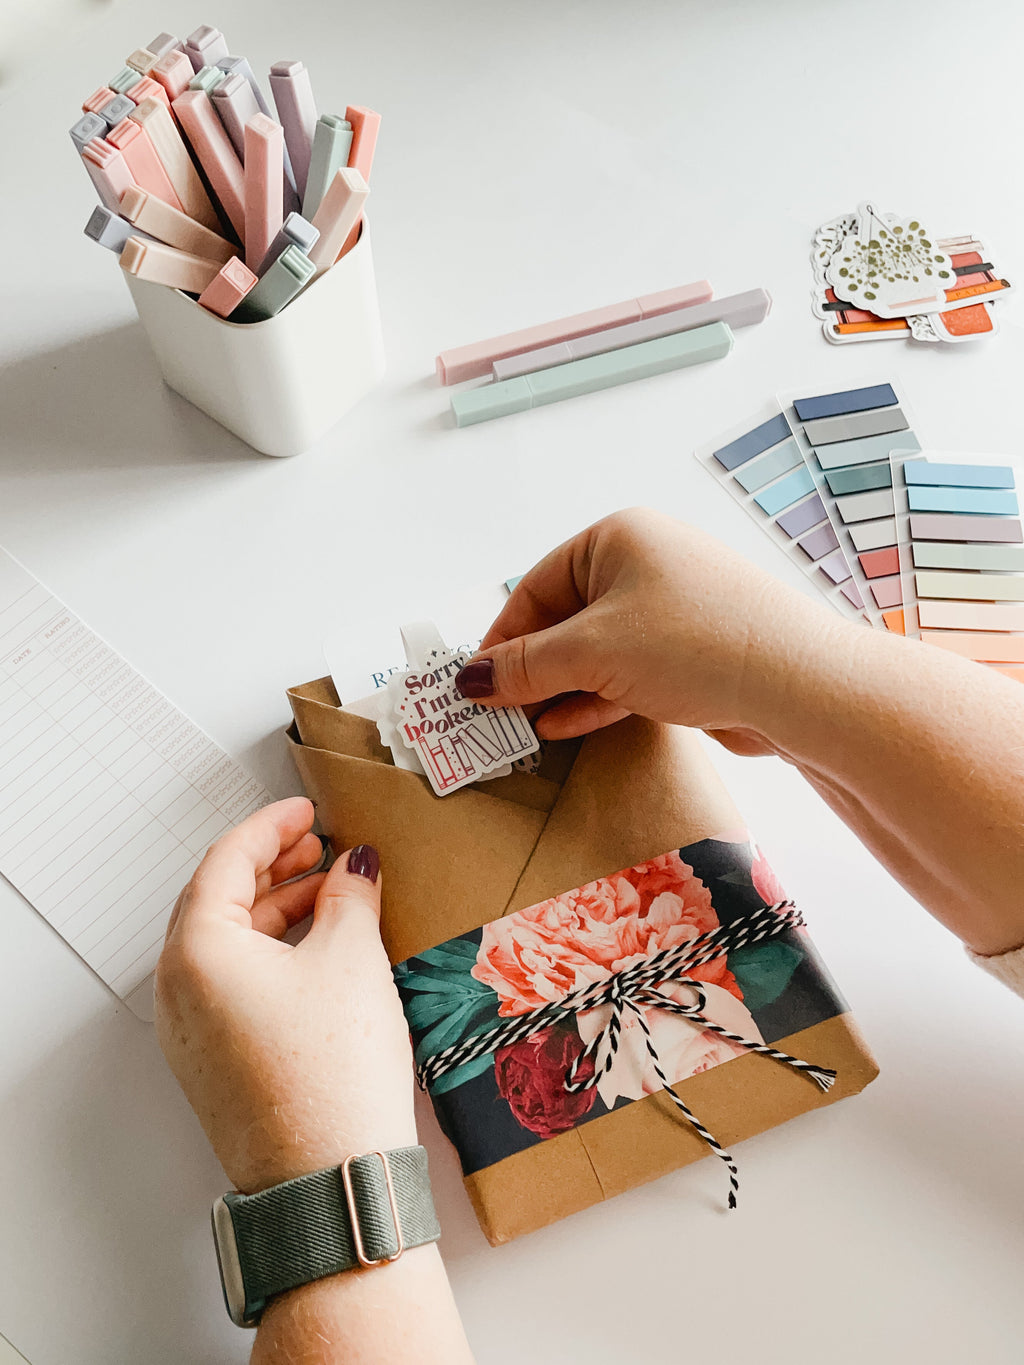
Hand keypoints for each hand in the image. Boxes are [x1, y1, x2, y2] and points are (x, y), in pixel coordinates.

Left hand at [155, 798, 416, 1193]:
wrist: (330, 1177)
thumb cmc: (332, 1071)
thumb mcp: (352, 958)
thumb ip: (350, 895)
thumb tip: (354, 865)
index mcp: (197, 950)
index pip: (226, 861)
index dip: (272, 825)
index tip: (305, 810)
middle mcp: (180, 989)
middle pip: (217, 900)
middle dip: (270, 865)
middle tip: (316, 843)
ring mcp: (192, 1031)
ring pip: (226, 944)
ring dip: (274, 908)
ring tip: (329, 891)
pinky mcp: (215, 1061)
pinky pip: (233, 983)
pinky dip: (270, 951)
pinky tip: (318, 947)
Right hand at [455, 508, 847, 751]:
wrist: (797, 685)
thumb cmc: (693, 644)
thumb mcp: (592, 652)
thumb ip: (526, 667)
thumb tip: (471, 680)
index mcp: (620, 539)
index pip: (539, 585)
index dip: (504, 637)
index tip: (476, 682)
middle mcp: (648, 566)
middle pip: (567, 619)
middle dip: (531, 667)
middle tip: (494, 711)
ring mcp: (674, 612)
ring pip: (598, 651)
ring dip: (560, 689)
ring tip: (522, 727)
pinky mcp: (694, 655)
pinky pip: (629, 673)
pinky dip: (595, 698)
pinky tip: (562, 726)